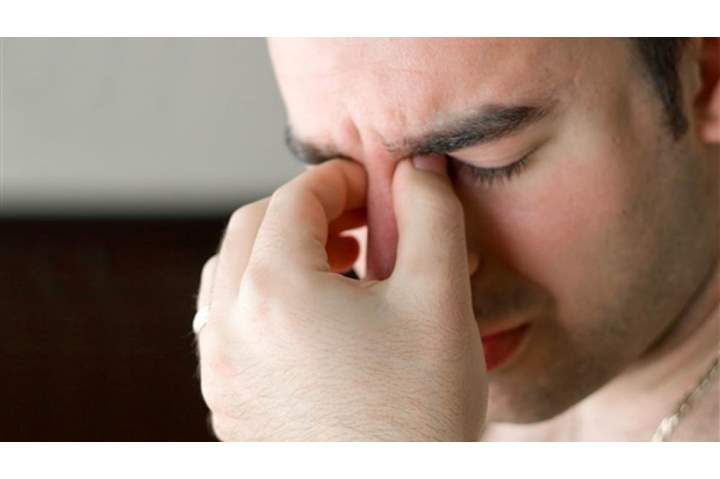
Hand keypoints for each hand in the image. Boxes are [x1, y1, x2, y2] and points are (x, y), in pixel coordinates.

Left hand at [195, 157, 486, 440]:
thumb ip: (431, 216)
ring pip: (230, 276)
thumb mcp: (440, 298)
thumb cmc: (421, 409)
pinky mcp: (228, 406)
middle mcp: (229, 327)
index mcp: (273, 289)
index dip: (338, 180)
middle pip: (252, 228)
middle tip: (359, 224)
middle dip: (306, 212)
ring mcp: (221, 371)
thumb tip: (417, 167)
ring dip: (278, 253)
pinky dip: (263, 300)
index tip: (375, 187)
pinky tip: (314, 321)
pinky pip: (227, 326)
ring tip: (338, 267)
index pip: (294, 198)